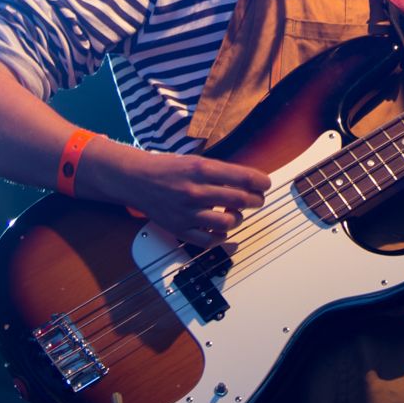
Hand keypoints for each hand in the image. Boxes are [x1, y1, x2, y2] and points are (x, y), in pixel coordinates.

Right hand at [79, 141, 271, 248]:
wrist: (137, 180)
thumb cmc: (169, 169)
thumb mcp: (196, 161)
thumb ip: (221, 172)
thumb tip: (250, 182)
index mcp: (200, 169)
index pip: (241, 177)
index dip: (260, 182)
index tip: (266, 184)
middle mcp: (195, 191)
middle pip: (239, 200)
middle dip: (255, 200)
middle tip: (257, 199)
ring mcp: (187, 213)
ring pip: (228, 223)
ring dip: (238, 218)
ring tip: (236, 213)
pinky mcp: (180, 229)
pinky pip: (209, 241)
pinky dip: (222, 238)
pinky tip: (223, 230)